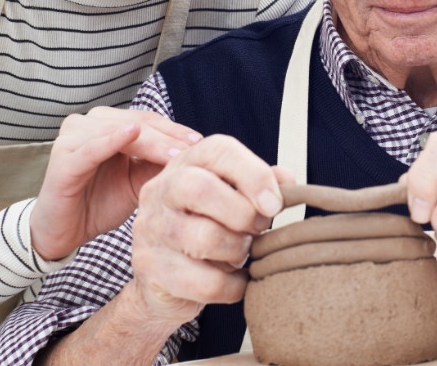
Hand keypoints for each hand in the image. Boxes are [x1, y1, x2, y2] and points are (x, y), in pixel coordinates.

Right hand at [31, 107, 203, 260]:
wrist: (64, 233)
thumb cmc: (100, 204)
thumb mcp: (138, 183)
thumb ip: (158, 164)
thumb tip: (197, 154)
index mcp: (109, 125)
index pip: (150, 121)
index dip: (176, 130)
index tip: (204, 143)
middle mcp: (90, 124)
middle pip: (139, 123)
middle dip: (169, 136)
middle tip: (196, 148)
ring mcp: (73, 137)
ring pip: (120, 131)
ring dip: (150, 141)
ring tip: (176, 152)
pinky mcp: (63, 158)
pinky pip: (91, 147)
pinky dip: (111, 140)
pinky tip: (132, 133)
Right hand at [130, 135, 290, 323]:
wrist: (165, 280)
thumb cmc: (206, 229)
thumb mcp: (234, 199)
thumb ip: (262, 184)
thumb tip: (287, 180)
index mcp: (187, 163)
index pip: (218, 151)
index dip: (254, 174)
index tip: (275, 204)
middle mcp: (161, 189)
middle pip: (201, 188)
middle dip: (243, 213)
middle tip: (258, 228)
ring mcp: (150, 227)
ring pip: (205, 237)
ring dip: (238, 250)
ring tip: (241, 252)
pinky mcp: (150, 266)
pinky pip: (205, 281)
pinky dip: (232, 286)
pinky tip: (235, 280)